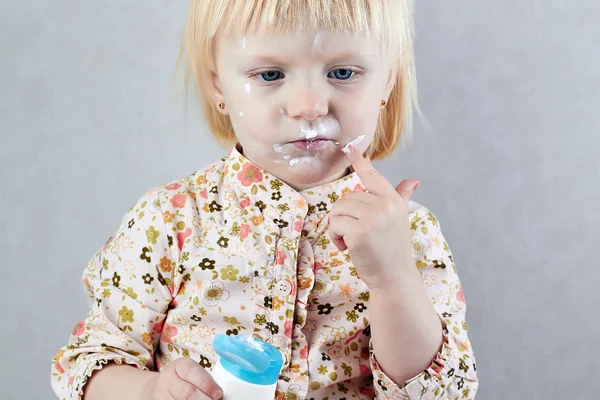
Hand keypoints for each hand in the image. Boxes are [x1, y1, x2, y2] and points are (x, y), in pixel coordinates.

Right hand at [143, 357, 222, 399]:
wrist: (155, 389)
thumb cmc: (182, 380)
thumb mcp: (192, 373)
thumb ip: (205, 380)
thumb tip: (220, 393)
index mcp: (179, 366)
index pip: (192, 373)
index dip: (207, 385)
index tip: (218, 394)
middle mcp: (167, 380)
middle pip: (187, 393)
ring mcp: (160, 396)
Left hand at [329, 144, 419, 288]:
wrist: (394, 276)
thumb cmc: (393, 248)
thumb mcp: (399, 219)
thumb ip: (402, 197)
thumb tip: (413, 181)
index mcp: (393, 200)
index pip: (372, 176)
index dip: (360, 161)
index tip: (350, 147)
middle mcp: (385, 205)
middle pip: (346, 199)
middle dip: (343, 217)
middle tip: (353, 234)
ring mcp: (373, 218)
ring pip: (338, 211)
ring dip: (337, 228)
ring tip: (351, 242)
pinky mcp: (359, 232)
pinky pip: (335, 225)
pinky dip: (335, 238)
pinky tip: (347, 248)